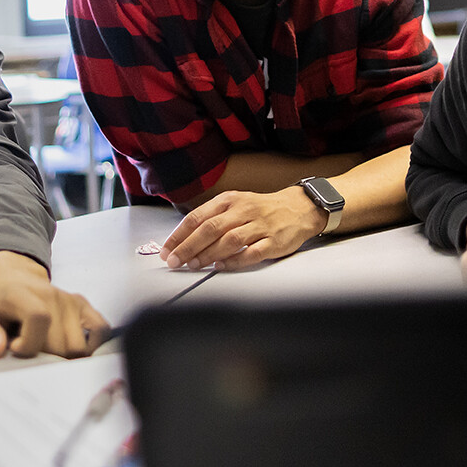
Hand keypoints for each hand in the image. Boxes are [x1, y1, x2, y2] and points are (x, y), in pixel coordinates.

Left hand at [0, 251, 109, 359]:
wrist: (14, 277)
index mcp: (24, 294)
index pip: (39, 319)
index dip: (28, 343)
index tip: (15, 348)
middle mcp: (52, 295)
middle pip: (61, 342)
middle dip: (44, 357)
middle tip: (30, 352)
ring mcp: (71, 300)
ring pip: (79, 345)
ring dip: (63, 357)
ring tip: (46, 350)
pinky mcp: (83, 305)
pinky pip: (101, 329)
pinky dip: (92, 345)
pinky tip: (74, 350)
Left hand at [161, 188, 325, 270]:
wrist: (299, 208)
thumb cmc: (262, 210)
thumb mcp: (236, 203)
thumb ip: (213, 218)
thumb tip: (184, 239)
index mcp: (230, 200)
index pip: (198, 217)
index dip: (179, 235)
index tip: (167, 250)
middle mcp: (243, 211)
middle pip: (210, 229)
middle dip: (188, 247)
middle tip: (174, 261)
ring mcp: (259, 226)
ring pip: (229, 240)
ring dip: (207, 254)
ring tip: (193, 265)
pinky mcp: (273, 242)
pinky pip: (251, 253)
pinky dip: (234, 261)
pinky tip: (221, 266)